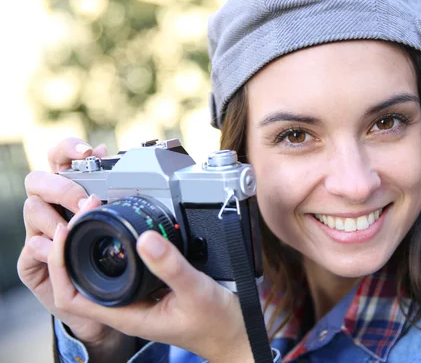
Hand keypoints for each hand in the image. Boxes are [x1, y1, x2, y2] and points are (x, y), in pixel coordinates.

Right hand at [17, 137, 134, 358]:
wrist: (110, 300)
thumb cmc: (117, 253)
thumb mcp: (124, 217)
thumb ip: (116, 187)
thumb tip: (113, 153)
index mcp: (73, 191)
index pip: (60, 158)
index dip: (68, 149)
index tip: (89, 151)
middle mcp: (53, 208)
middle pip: (38, 180)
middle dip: (61, 186)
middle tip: (84, 200)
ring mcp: (39, 234)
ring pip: (31, 210)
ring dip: (54, 215)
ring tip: (76, 224)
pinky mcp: (32, 262)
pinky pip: (31, 250)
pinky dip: (47, 248)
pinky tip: (62, 246)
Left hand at [47, 219, 253, 361]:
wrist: (236, 333)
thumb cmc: (217, 322)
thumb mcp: (195, 290)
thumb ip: (171, 266)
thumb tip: (145, 238)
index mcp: (127, 314)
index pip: (71, 295)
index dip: (60, 263)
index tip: (68, 231)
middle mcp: (127, 307)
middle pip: (79, 279)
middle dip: (73, 244)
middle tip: (85, 210)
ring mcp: (138, 299)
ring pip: (100, 272)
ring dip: (91, 243)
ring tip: (96, 212)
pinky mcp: (151, 290)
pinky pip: (123, 268)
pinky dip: (116, 246)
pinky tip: (126, 228)